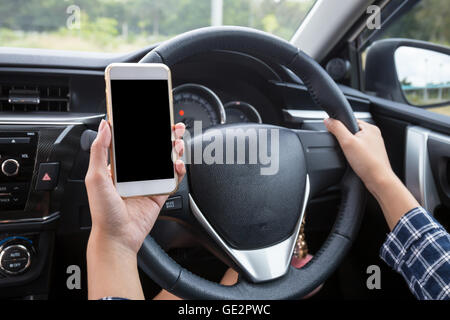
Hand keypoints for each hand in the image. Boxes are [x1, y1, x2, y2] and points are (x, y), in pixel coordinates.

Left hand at [85, 119, 185, 255]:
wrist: (118, 237)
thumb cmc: (103, 212)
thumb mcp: (95, 177)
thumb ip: (99, 150)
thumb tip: (104, 126)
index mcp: (118, 167)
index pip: (132, 142)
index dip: (143, 129)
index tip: (151, 119)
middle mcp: (134, 173)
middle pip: (152, 149)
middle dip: (164, 136)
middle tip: (171, 127)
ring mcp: (148, 182)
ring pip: (165, 160)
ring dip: (173, 149)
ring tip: (177, 143)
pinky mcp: (159, 193)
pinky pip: (172, 178)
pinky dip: (178, 169)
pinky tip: (177, 164)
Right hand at [324, 118, 394, 193]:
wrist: (379, 180)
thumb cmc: (368, 163)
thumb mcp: (347, 142)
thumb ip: (337, 129)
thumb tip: (328, 120)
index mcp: (370, 128)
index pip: (349, 120)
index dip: (340, 128)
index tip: (338, 137)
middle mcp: (374, 135)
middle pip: (351, 132)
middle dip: (345, 140)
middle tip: (347, 149)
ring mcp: (374, 145)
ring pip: (355, 143)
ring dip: (350, 149)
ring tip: (353, 157)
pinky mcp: (372, 155)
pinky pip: (359, 151)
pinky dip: (355, 156)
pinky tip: (356, 161)